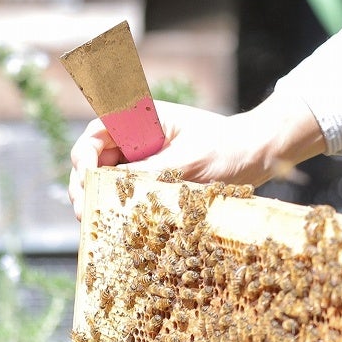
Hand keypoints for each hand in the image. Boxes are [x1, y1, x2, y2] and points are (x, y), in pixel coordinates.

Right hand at [67, 96, 326, 217]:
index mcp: (144, 118)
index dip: (85, 155)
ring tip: (91, 219)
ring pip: (109, 177)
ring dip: (98, 196)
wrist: (259, 156)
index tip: (86, 178)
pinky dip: (118, 204)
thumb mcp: (187, 163)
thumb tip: (110, 188)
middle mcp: (140, 136)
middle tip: (82, 209)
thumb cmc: (228, 149)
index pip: (99, 131)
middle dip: (85, 182)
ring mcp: (147, 157)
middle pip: (97, 157)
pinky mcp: (156, 177)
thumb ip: (148, 173)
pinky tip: (114, 223)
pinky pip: (128, 190)